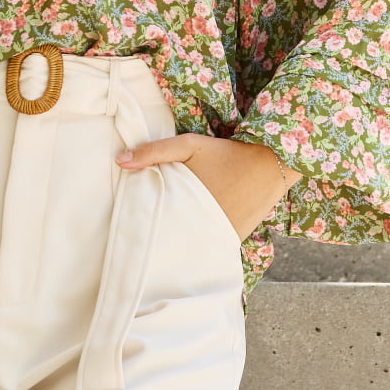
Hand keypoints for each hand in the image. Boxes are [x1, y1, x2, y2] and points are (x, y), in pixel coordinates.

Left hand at [114, 133, 300, 241]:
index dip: (144, 230)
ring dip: (181, 240)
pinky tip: (190, 234)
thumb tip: (118, 161)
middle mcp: (207, 230)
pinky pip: (211, 244)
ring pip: (192, 244)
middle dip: (161, 238)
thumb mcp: (189, 145)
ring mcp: (223, 238)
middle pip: (174, 241)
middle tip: (147, 234)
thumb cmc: (227, 153)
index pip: (158, 230)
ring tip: (166, 236)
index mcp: (190, 209)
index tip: (131, 230)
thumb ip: (154, 152)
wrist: (272, 163)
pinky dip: (201, 240)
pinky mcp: (235, 239)